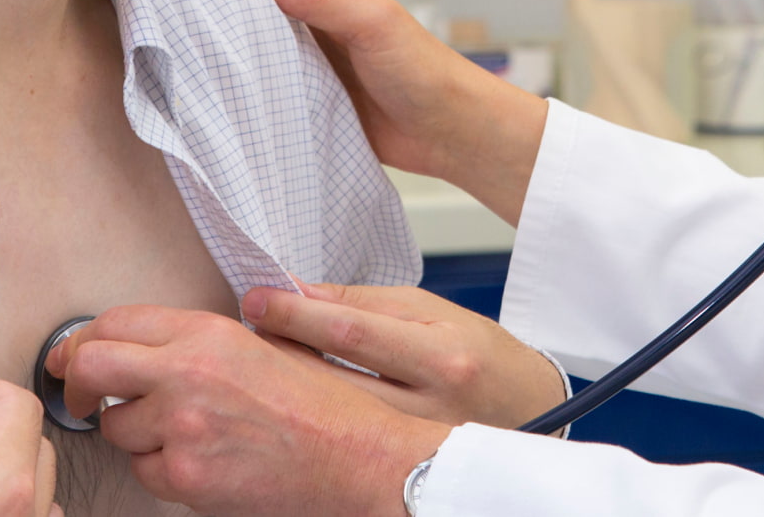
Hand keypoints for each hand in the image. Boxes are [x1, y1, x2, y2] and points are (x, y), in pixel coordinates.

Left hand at [44, 304, 449, 516]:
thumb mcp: (260, 345)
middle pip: (94, 366)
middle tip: (85, 397)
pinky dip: (162, 468)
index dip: (84, 341)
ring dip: (136, 434)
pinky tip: (200, 458)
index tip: (75, 357)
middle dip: (80, 384)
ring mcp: (182, 426)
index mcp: (207, 332)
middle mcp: (188, 372)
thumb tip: (139, 343)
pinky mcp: (184, 474)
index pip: (115, 322)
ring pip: (117, 429)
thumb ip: (199, 339)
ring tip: (184, 432)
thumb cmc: (315, 405)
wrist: (350, 456)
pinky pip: (143, 471)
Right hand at [216, 0, 548, 222]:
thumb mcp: (373, 25)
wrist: (451, 133)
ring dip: (212, 31)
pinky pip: (260, 83)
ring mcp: (305, 60)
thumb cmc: (424, 70)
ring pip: (248, 37)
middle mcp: (309, 20)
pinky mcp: (305, 99)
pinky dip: (232, 80)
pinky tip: (201, 88)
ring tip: (156, 27)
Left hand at [244, 282, 569, 430]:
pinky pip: (336, 450)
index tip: (256, 300)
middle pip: (331, 382)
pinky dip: (299, 427)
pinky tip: (275, 412)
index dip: (295, 314)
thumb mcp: (430, 313)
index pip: (352, 333)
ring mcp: (412, 448)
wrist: (525, 412)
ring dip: (278, 394)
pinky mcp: (398, 471)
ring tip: (248, 371)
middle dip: (274, 355)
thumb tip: (299, 292)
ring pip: (326, 422)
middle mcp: (429, 409)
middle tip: (238, 335)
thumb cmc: (477, 354)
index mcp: (442, 358)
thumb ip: (363, 304)